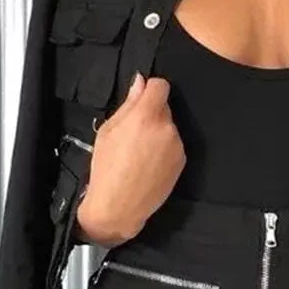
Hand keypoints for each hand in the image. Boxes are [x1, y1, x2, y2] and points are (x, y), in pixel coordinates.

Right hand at [76, 72, 185, 245]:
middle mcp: (167, 128)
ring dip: (157, 132)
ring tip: (139, 153)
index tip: (140, 99)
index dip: (150, 89)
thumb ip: (128, 104)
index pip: (160, 86)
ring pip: (168, 127)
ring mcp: (177, 145)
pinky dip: (163, 149)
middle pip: (164, 107)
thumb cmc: (106, 167)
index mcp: (146, 116)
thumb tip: (140, 82)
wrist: (119, 206)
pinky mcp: (182, 161)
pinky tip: (149, 164)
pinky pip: (173, 145)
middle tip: (132, 133)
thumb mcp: (108, 131)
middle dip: (151, 113)